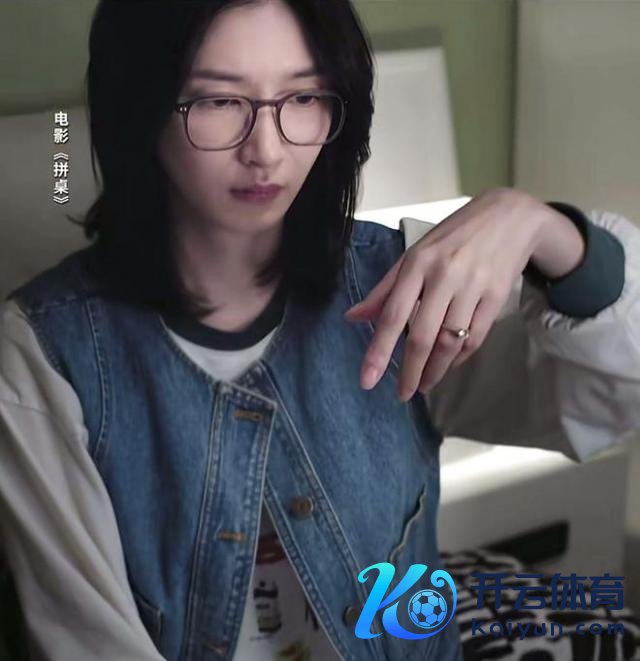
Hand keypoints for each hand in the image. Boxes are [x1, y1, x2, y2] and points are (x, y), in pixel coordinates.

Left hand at [343, 187, 585, 400]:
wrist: (510, 216)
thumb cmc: (452, 237)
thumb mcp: (414, 254)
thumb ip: (385, 289)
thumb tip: (353, 318)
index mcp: (417, 262)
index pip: (392, 315)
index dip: (378, 351)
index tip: (367, 380)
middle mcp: (444, 275)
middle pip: (422, 336)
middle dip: (410, 372)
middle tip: (401, 394)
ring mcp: (473, 286)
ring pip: (450, 342)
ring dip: (435, 371)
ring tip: (423, 386)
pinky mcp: (497, 296)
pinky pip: (475, 337)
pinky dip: (459, 358)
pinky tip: (447, 365)